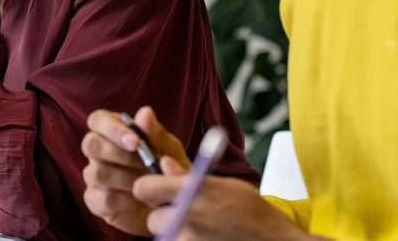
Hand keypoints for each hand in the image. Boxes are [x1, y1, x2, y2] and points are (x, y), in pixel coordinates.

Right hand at [80, 106, 190, 235]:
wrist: (174, 203)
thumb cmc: (168, 169)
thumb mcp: (169, 150)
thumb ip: (156, 133)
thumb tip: (145, 112)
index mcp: (113, 130)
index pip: (97, 120)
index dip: (112, 129)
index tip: (136, 142)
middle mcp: (98, 151)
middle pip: (90, 144)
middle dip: (118, 154)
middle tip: (146, 165)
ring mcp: (93, 176)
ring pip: (96, 172)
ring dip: (126, 179)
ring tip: (148, 184)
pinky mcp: (95, 201)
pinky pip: (101, 199)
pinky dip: (124, 201)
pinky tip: (140, 201)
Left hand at [134, 158, 308, 240]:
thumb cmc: (255, 214)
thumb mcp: (225, 185)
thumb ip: (188, 177)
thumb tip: (163, 164)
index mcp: (193, 192)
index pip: (142, 188)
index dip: (151, 189)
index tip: (161, 192)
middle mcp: (186, 218)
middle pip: (152, 219)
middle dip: (166, 217)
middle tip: (190, 216)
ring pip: (164, 237)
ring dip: (177, 234)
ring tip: (205, 230)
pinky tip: (209, 239)